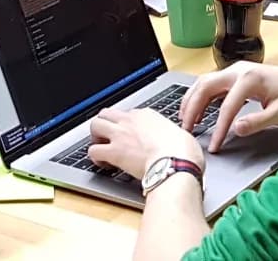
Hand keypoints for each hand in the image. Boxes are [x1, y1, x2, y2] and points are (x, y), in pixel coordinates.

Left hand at [86, 107, 202, 178]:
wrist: (176, 163)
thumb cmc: (183, 152)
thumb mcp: (181, 135)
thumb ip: (172, 136)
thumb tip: (175, 142)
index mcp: (148, 115)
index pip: (128, 114)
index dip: (126, 125)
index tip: (129, 136)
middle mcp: (131, 121)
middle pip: (106, 113)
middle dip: (104, 124)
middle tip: (108, 138)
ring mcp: (120, 135)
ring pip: (95, 125)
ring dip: (95, 137)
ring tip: (101, 148)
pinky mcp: (114, 152)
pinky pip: (94, 151)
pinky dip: (95, 157)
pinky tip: (103, 164)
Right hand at [181, 61, 277, 153]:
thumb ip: (258, 121)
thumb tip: (236, 128)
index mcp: (250, 79)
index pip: (226, 107)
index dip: (218, 129)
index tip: (213, 146)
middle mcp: (239, 71)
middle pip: (205, 87)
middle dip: (192, 108)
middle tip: (185, 128)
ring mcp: (237, 71)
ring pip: (205, 82)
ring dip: (192, 99)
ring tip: (185, 119)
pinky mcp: (237, 75)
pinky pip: (212, 83)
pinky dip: (200, 95)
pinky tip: (197, 108)